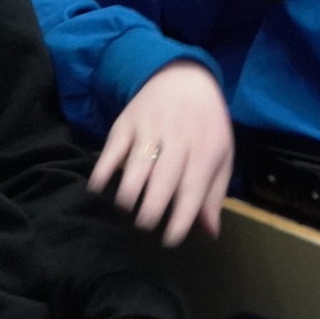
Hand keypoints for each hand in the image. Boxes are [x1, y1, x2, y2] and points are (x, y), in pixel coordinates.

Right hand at [90, 59, 232, 246]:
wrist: (184, 78)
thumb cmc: (206, 125)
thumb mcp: (221, 154)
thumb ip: (213, 194)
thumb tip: (209, 233)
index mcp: (206, 150)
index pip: (193, 189)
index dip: (181, 217)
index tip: (170, 240)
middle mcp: (179, 139)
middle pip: (163, 179)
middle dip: (151, 208)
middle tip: (145, 226)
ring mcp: (151, 130)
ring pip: (136, 166)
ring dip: (128, 192)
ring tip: (126, 209)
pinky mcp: (126, 123)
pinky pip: (112, 148)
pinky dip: (103, 169)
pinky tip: (98, 186)